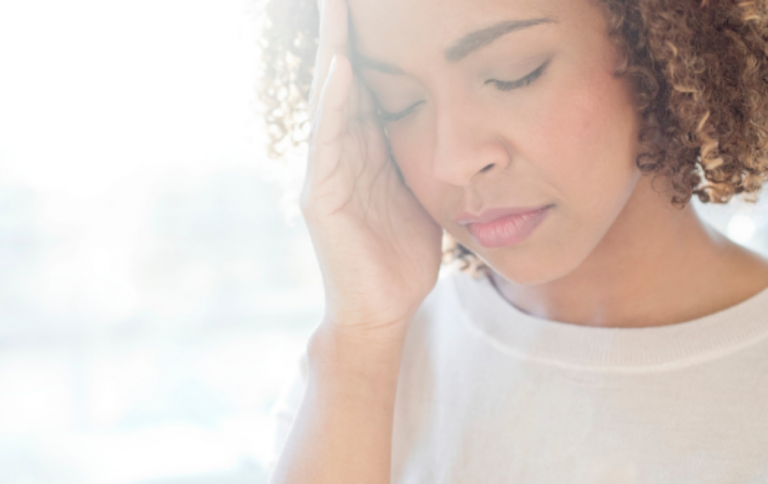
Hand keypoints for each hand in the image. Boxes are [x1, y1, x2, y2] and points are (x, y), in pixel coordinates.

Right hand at [301, 0, 442, 341]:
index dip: (371, 42)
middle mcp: (343, 153)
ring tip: (334, 7)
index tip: (380, 6)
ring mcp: (327, 173)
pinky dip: (333, 104)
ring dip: (331, 51)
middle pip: (342, 80)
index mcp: (369, 150)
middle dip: (342, 32)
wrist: (382, 308)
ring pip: (329, 101)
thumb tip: (453, 128)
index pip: (368, 84)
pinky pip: (327, 142)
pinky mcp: (322, 196)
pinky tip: (340, 67)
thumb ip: (422, 159)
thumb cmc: (402, 254)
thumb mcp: (421, 194)